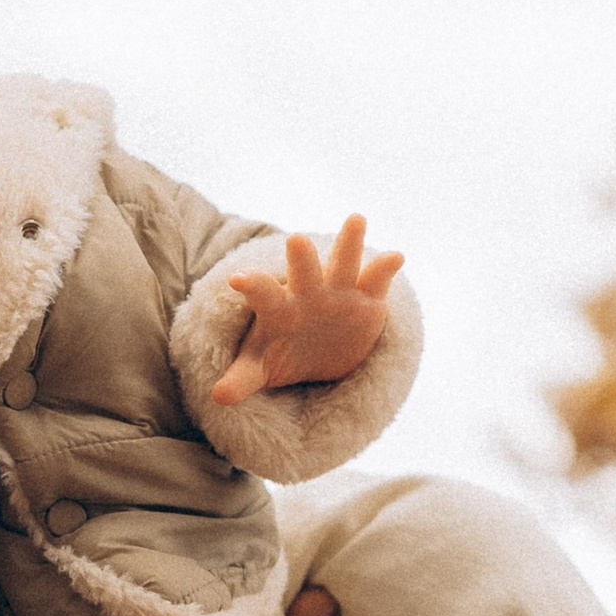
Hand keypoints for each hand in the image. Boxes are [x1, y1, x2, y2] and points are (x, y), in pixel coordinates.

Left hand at [210, 215, 404, 405]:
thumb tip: (218, 397)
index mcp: (279, 308)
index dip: (252, 287)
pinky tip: (397, 256)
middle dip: (302, 259)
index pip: (263, 295)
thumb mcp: (260, 366)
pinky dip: (386, 267)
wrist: (318, 352)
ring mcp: (339, 291)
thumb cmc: (281, 352)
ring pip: (344, 262)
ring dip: (350, 242)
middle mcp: (308, 292)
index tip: (237, 279)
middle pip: (304, 272)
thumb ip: (241, 378)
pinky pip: (377, 279)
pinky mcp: (367, 298)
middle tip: (296, 241)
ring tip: (356, 218)